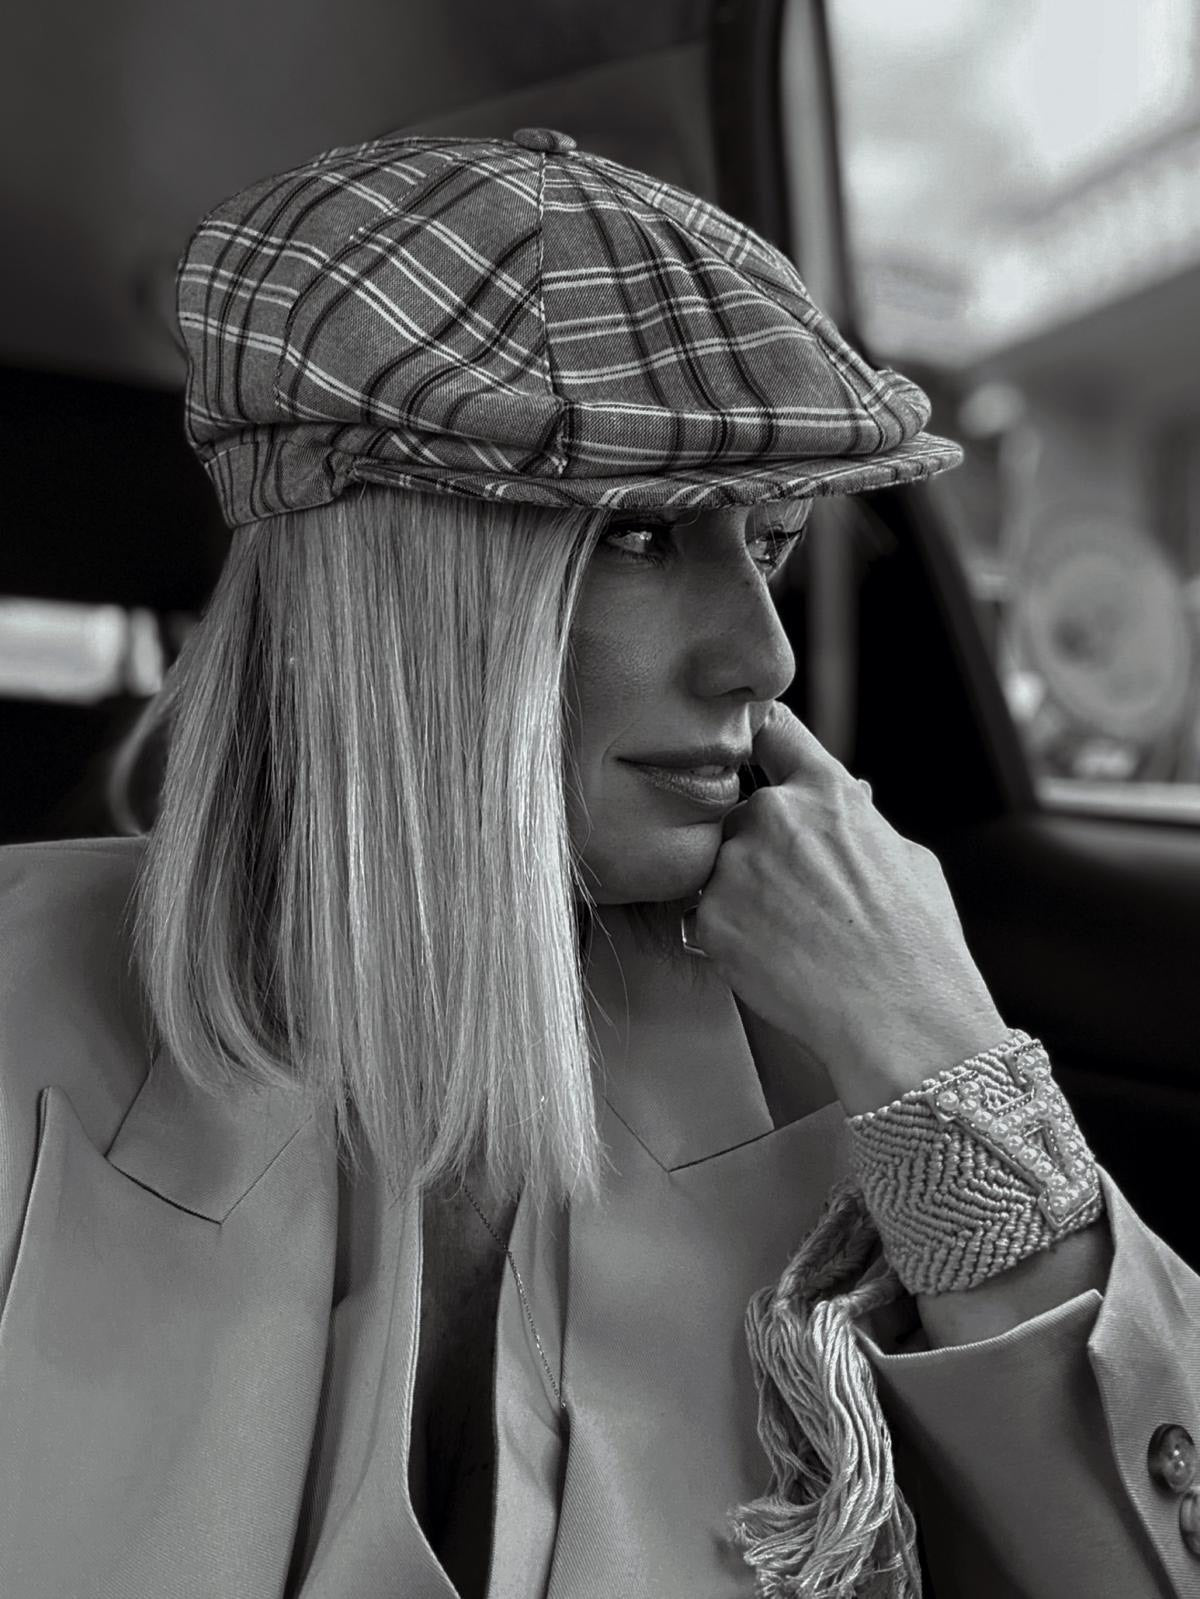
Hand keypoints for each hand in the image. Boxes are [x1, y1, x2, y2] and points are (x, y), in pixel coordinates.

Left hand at [692, 701, 1007, 1115]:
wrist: (899, 1019)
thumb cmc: (918, 946)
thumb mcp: (910, 861)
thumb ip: (863, 822)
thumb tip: (852, 798)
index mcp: (827, 793)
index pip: (772, 731)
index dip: (758, 738)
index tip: (748, 747)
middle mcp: (773, 816)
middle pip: (742, 814)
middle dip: (759, 848)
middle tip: (796, 901)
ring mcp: (735, 866)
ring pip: (720, 868)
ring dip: (740, 893)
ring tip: (790, 938)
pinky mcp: (709, 918)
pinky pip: (705, 917)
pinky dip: (728, 938)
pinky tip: (773, 961)